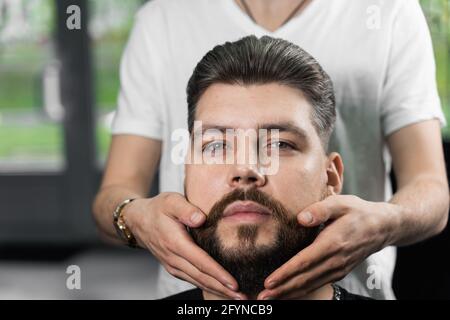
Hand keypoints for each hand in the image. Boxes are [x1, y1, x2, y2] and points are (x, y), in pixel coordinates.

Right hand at [123, 192, 245, 299]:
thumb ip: (186, 209)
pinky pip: (192, 279)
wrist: (138, 220)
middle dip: (222, 288)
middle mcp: (173, 258)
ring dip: (216, 290)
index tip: (233, 283)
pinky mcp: (174, 267)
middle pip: (201, 277)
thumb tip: (201, 219)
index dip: (218, 274)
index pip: (200, 262)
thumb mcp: (170, 201)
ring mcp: (172, 265)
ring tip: (235, 296)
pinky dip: (207, 286)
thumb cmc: (157, 209)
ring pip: (197, 281)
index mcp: (175, 242)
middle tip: (242, 296)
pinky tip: (220, 288)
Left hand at [257, 194, 397, 299]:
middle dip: (282, 290)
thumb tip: (300, 218)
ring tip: (271, 298)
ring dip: (290, 293)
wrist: (383, 226)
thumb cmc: (358, 212)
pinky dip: (302, 291)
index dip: (286, 273)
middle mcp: (336, 261)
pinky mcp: (340, 271)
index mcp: (333, 243)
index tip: (269, 281)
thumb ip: (320, 209)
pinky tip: (290, 293)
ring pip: (311, 285)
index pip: (304, 262)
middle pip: (305, 279)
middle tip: (262, 297)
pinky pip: (318, 284)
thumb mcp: (341, 203)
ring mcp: (339, 269)